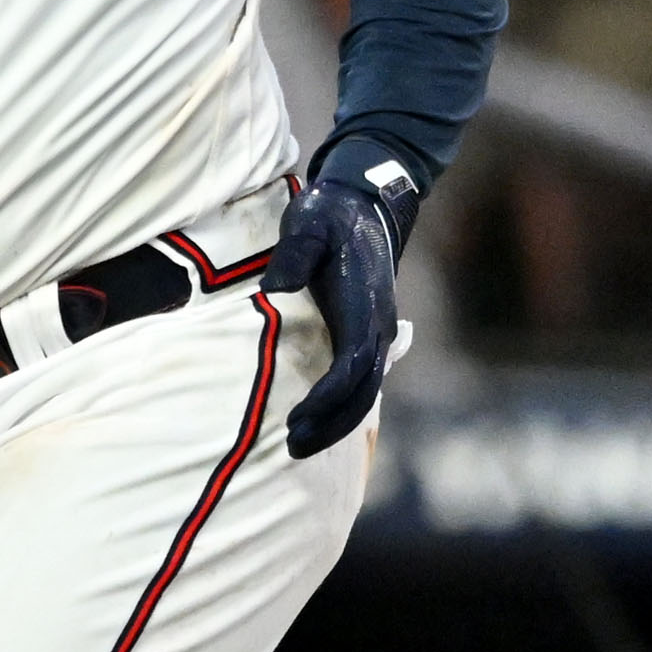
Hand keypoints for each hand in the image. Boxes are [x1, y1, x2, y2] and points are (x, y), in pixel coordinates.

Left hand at [260, 144, 419, 459]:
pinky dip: (341, 407)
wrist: (364, 203)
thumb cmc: (330, 215)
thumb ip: (294, 253)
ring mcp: (375, 333)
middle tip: (293, 447)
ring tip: (298, 446)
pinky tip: (317, 424)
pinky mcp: (365, 334)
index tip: (297, 418)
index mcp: (365, 305)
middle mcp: (378, 326)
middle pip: (363, 390)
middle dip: (331, 423)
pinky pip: (360, 381)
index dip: (328, 397)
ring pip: (365, 391)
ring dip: (336, 422)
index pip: (352, 364)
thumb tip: (273, 289)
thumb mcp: (308, 223)